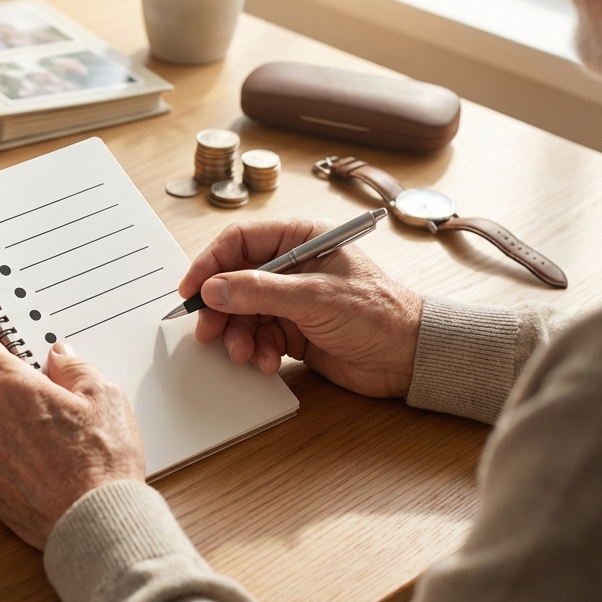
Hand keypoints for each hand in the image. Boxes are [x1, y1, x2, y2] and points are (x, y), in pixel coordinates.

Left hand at [0, 326, 144, 549]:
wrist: (95, 523)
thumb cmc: (101, 463)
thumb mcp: (104, 396)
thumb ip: (75, 367)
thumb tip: (60, 357)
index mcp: (8, 388)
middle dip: (7, 387)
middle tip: (45, 396)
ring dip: (8, 424)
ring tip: (50, 438)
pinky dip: (8, 457)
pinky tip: (43, 465)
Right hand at [179, 217, 423, 397]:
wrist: (409, 358)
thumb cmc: (378, 314)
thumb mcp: (315, 298)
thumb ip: (260, 291)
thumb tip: (213, 288)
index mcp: (302, 239)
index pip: (241, 242)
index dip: (211, 264)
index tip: (191, 290)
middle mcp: (293, 266)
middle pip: (236, 280)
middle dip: (221, 309)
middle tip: (208, 332)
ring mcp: (292, 299)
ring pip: (244, 313)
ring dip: (239, 335)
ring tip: (244, 353)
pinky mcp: (294, 330)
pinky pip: (260, 336)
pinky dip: (258, 351)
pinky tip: (268, 362)